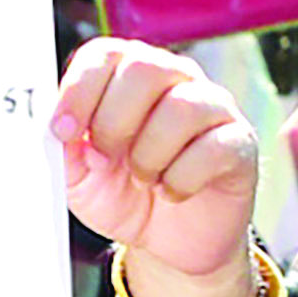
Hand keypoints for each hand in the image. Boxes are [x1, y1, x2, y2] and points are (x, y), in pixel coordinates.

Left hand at [56, 39, 267, 296]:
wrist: (170, 242)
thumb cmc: (125, 196)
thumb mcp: (79, 176)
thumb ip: (65, 148)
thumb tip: (57, 129)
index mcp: (128, 75)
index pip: (105, 54)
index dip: (79, 90)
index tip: (64, 132)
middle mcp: (174, 79)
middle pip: (145, 68)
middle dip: (113, 122)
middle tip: (105, 160)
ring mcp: (213, 107)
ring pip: (181, 108)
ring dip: (149, 155)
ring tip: (143, 180)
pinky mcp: (240, 142)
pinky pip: (212, 148)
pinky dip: (181, 180)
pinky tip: (172, 193)